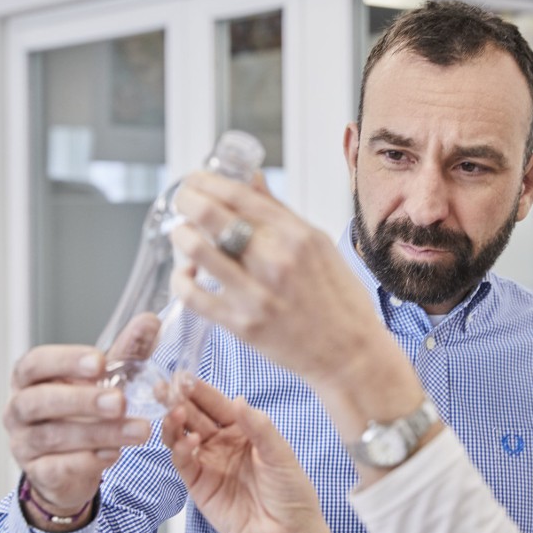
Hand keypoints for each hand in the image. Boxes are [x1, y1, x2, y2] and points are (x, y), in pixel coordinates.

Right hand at [3, 313, 158, 529]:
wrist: (70, 464)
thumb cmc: (84, 411)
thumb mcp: (105, 379)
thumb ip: (127, 351)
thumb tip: (151, 320)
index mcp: (32, 379)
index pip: (35, 363)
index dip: (64, 361)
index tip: (98, 362)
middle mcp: (20, 409)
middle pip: (40, 401)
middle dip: (82, 400)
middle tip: (120, 401)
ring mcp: (24, 443)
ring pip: (54, 436)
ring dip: (100, 433)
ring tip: (139, 430)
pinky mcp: (38, 473)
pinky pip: (57, 467)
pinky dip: (87, 462)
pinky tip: (114, 455)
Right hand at [163, 380, 333, 532]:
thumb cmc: (291, 490)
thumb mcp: (279, 452)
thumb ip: (258, 426)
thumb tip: (239, 400)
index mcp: (242, 428)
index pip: (216, 403)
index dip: (200, 390)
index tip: (184, 376)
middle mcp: (222, 442)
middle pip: (194, 416)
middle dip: (178, 401)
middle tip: (165, 388)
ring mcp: (209, 463)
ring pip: (182, 437)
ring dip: (175, 423)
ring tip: (174, 412)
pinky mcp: (200, 486)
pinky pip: (184, 463)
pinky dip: (180, 450)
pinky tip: (186, 441)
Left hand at [170, 172, 402, 388]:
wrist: (350, 354)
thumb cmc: (340, 300)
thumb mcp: (321, 246)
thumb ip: (281, 213)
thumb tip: (252, 179)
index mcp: (298, 236)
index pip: (239, 195)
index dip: (207, 181)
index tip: (195, 180)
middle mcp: (276, 260)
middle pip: (212, 215)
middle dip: (187, 200)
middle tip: (183, 200)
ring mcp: (258, 293)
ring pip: (197, 250)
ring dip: (181, 236)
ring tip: (182, 235)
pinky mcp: (243, 324)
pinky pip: (194, 295)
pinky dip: (181, 279)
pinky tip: (186, 274)